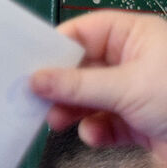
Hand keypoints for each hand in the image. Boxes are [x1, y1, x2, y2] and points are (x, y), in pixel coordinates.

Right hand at [29, 11, 166, 160]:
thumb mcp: (125, 88)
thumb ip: (76, 85)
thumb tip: (32, 80)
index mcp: (135, 36)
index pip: (85, 32)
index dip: (56, 46)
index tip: (28, 65)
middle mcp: (134, 61)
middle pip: (82, 67)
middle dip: (60, 85)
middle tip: (34, 99)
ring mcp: (136, 93)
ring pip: (90, 97)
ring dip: (72, 110)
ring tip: (57, 121)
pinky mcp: (139, 122)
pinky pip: (106, 122)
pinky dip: (96, 130)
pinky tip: (95, 135)